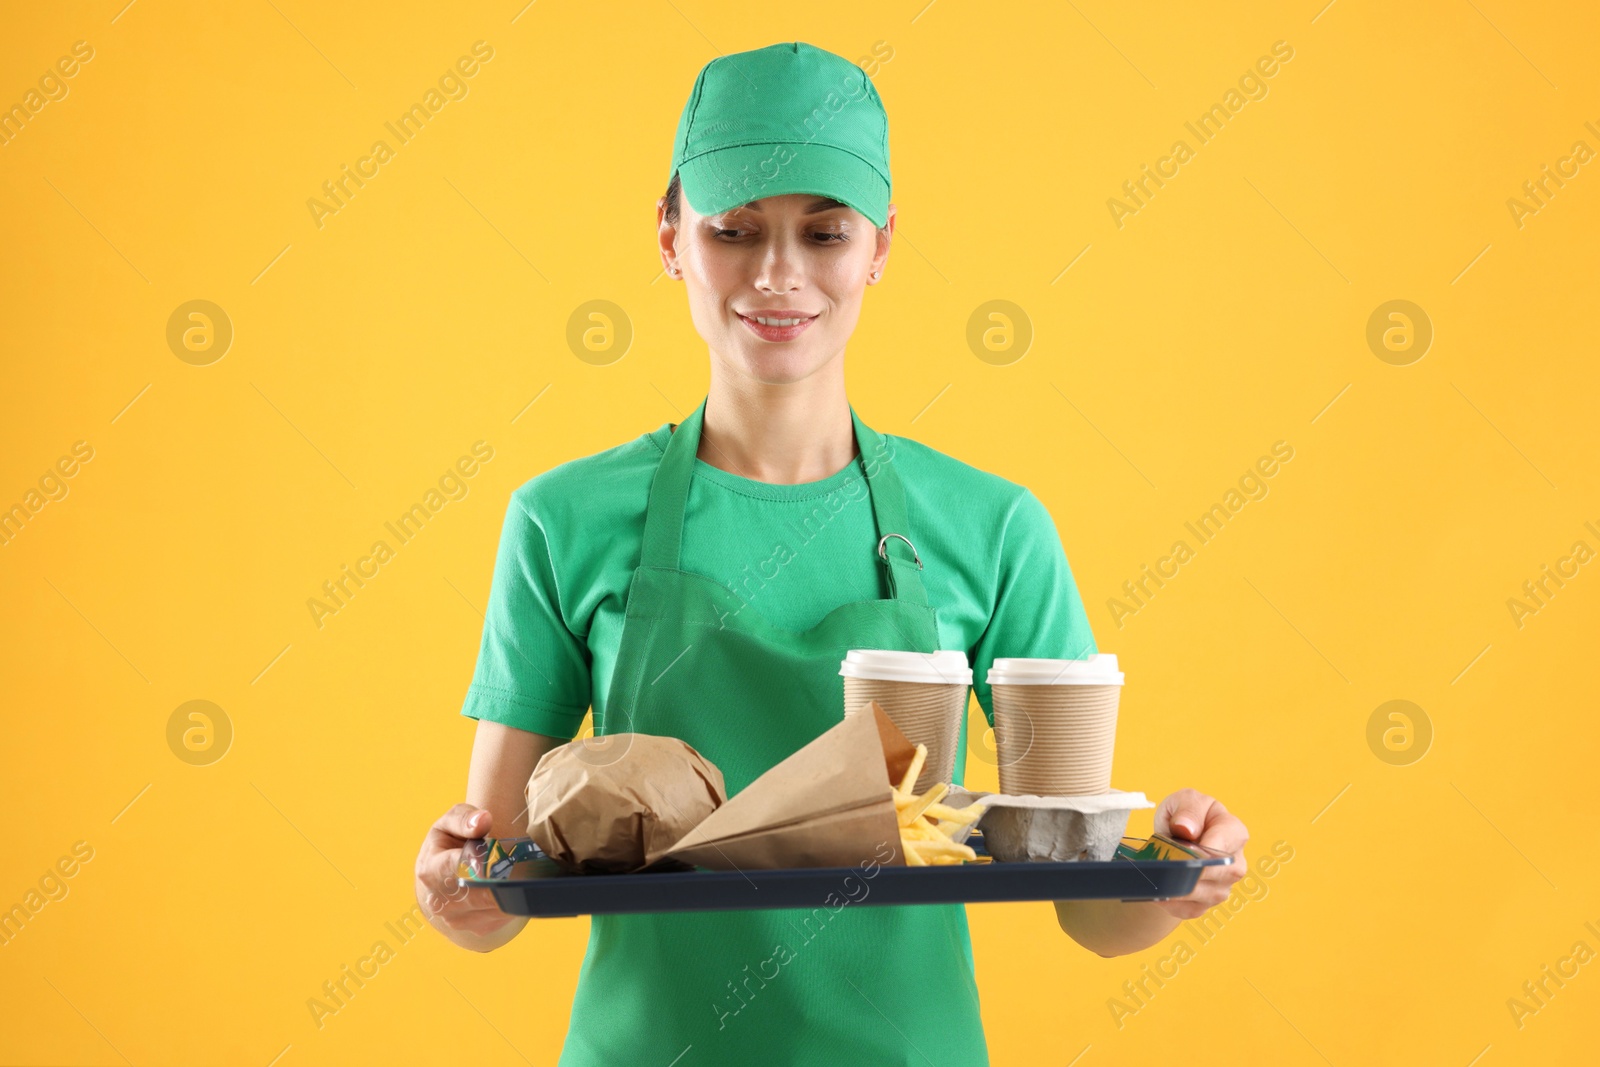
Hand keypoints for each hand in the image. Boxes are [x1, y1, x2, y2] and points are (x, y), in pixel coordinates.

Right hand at [414, 803, 519, 946]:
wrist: (442, 875)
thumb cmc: (448, 843)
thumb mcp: (451, 823)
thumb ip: (465, 819)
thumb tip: (483, 821)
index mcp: (430, 870)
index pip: (457, 868)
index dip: (480, 863)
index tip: (498, 856)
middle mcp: (440, 901)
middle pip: (482, 892)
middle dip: (506, 876)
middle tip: (527, 861)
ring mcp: (459, 919)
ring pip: (498, 905)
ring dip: (514, 888)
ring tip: (525, 869)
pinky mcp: (479, 928)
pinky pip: (506, 915)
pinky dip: (516, 899)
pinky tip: (518, 884)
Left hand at [1151, 788, 1248, 918]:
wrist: (1175, 838)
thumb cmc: (1186, 816)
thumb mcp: (1185, 800)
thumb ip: (1188, 808)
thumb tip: (1186, 829)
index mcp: (1234, 832)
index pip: (1225, 842)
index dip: (1204, 845)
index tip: (1185, 843)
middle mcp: (1234, 864)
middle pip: (1214, 873)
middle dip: (1187, 868)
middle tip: (1163, 863)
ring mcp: (1222, 887)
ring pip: (1200, 894)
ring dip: (1176, 886)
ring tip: (1154, 876)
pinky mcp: (1204, 904)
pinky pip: (1187, 909)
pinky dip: (1170, 901)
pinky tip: (1156, 890)